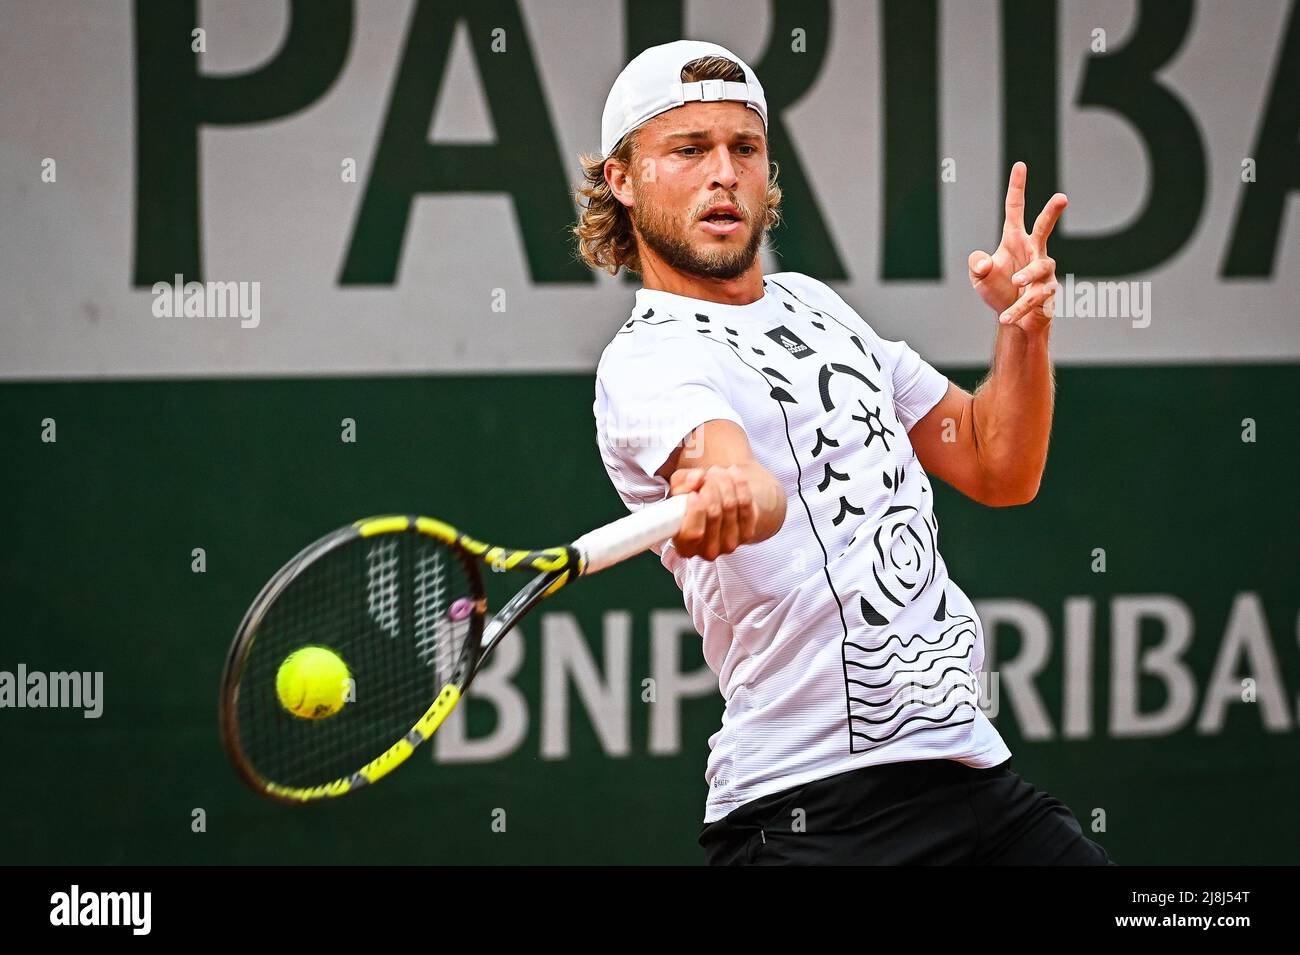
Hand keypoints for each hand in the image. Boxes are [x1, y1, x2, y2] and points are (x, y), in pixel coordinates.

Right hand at [668, 465, 759, 560]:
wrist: (718, 509)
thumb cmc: (692, 503)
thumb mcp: (678, 492)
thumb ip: (681, 482)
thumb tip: (697, 478)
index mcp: (684, 547)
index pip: (692, 533)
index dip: (695, 510)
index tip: (693, 493)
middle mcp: (707, 551)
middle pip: (713, 514)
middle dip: (709, 487)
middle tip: (705, 476)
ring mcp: (729, 544)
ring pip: (729, 505)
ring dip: (723, 481)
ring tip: (716, 471)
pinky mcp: (746, 534)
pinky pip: (745, 503)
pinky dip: (739, 483)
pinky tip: (732, 472)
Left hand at [968, 161, 1067, 332]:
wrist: (1012, 318)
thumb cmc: (997, 290)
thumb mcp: (979, 276)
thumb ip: (976, 263)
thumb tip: (984, 262)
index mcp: (1014, 240)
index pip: (1015, 210)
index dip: (1017, 188)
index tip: (1020, 166)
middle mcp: (1032, 251)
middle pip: (1044, 227)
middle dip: (1052, 212)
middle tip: (1062, 197)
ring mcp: (1043, 271)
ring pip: (1040, 267)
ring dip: (1027, 274)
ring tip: (1015, 281)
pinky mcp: (1047, 292)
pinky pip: (1035, 297)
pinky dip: (1018, 307)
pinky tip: (1005, 316)